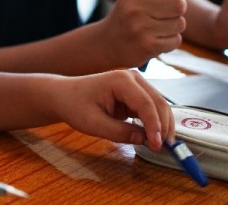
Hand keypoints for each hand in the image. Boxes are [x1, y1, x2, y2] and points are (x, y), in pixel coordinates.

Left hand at [51, 70, 172, 150]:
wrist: (63, 95)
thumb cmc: (74, 105)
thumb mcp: (92, 123)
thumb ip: (119, 132)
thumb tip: (144, 139)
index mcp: (121, 80)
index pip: (146, 104)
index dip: (154, 126)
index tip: (157, 146)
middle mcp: (133, 79)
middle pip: (158, 103)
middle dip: (164, 127)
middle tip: (164, 149)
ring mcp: (136, 85)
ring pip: (158, 106)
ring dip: (162, 126)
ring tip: (160, 146)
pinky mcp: (135, 95)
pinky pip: (151, 110)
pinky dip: (155, 124)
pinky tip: (154, 138)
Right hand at [97, 0, 203, 67]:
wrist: (105, 44)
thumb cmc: (128, 15)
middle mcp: (135, 7)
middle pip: (179, 4)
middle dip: (177, 9)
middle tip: (164, 13)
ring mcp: (140, 27)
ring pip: (180, 23)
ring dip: (173, 27)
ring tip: (156, 29)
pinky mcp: (147, 46)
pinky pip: (176, 40)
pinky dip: (170, 42)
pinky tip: (155, 40)